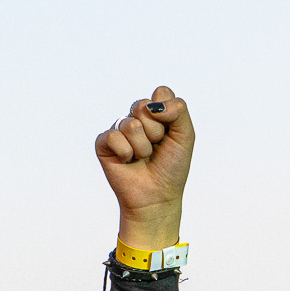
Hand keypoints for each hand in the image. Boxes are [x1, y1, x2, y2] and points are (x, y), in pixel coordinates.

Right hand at [95, 86, 193, 250]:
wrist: (157, 197)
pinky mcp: (104, 143)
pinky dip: (126, 153)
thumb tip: (154, 104)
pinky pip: (114, 137)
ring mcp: (119, 129)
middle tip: (156, 149)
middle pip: (144, 107)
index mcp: (155, 112)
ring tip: (143, 158)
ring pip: (131, 125)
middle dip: (156, 132)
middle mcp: (136, 118)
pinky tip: (128, 161)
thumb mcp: (186, 137)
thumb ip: (178, 111)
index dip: (169, 115)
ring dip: (142, 147)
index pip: (161, 93)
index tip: (171, 134)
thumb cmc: (171, 168)